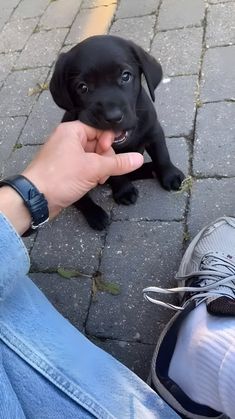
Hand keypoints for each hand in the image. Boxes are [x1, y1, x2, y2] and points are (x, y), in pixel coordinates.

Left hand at [23, 121, 143, 217]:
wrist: (36, 199)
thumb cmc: (60, 177)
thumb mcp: (94, 168)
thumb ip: (118, 163)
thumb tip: (138, 159)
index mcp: (72, 131)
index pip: (100, 128)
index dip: (108, 141)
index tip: (109, 154)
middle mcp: (68, 140)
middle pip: (98, 143)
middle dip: (104, 159)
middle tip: (102, 171)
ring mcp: (67, 156)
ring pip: (93, 157)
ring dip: (99, 169)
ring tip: (96, 179)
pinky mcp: (66, 170)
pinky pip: (85, 167)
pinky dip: (91, 175)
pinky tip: (92, 183)